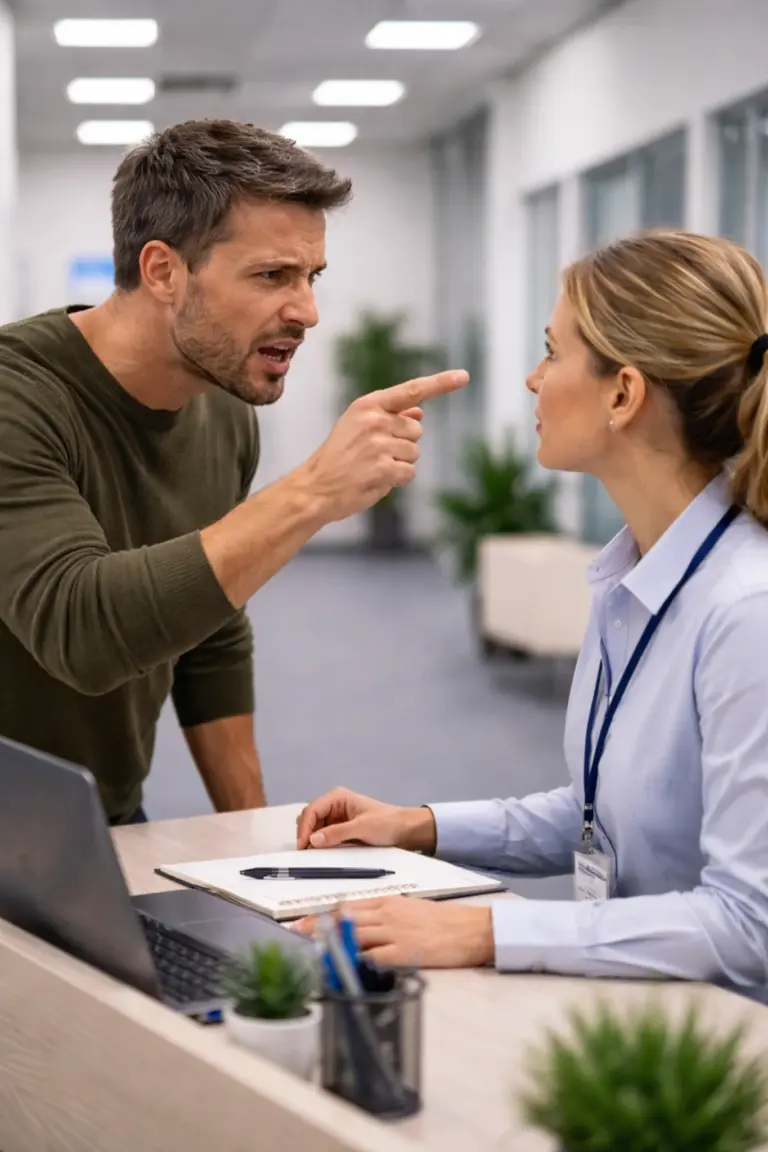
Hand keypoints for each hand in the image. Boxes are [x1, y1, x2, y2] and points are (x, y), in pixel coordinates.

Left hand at [293, 897, 494, 967]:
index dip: (324, 914)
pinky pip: (372, 956)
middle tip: (296, 932)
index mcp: (389, 903)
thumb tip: (365, 927)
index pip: (348, 906)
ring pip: (352, 934)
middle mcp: (387, 914)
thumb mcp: (412, 910)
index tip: (305, 920)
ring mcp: (394, 933)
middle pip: (344, 918)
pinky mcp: (403, 952)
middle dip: (317, 926)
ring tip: (309, 947)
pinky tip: (341, 964)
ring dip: (328, 941)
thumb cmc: (446, 922)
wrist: (471, 929)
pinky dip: (355, 960)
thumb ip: (387, 916)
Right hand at [296, 786, 435, 850]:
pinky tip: (321, 852)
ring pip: (314, 827)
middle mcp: (333, 804)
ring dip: (312, 839)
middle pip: (310, 818)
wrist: (404, 829)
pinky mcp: (339, 828)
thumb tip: (312, 840)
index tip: (303, 845)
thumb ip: (337, 833)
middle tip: (306, 852)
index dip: (305, 828)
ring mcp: (336, 817)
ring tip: (312, 854)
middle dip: (306, 833)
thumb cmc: (386, 823)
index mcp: (337, 797)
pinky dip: (320, 843)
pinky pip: (323, 835)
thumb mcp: (362, 828)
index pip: (312, 810)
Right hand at [302, 370, 468, 521]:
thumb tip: (420, 410)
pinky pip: (409, 472)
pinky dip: (397, 479)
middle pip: (416, 429)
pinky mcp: (384, 468)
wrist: (315, 486)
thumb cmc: (339, 456)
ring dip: (400, 463)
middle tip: (374, 454)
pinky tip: (375, 479)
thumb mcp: (358, 427)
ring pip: (414, 453)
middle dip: (403, 443)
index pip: (411, 391)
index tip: (464, 376)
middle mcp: (375, 420)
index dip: (440, 383)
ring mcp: (379, 444)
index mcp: (368, 405)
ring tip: (372, 467)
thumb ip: (390, 417)